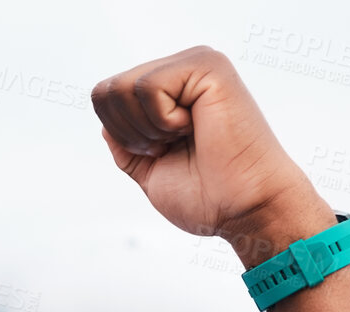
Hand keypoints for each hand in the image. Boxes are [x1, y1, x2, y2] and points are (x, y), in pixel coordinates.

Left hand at [91, 46, 331, 258]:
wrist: (244, 209)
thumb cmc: (207, 197)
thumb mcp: (149, 170)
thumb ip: (125, 144)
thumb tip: (104, 119)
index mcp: (169, 92)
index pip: (106, 97)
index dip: (120, 136)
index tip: (160, 152)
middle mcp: (182, 71)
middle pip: (107, 91)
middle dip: (129, 134)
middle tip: (170, 147)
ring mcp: (195, 64)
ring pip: (123, 87)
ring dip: (146, 129)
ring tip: (183, 137)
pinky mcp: (208, 66)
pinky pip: (148, 87)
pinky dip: (163, 121)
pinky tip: (193, 127)